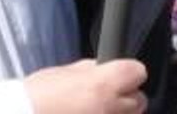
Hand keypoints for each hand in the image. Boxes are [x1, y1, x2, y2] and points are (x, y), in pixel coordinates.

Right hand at [25, 59, 147, 113]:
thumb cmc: (37, 97)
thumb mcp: (65, 72)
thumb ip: (90, 69)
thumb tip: (103, 67)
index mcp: (103, 85)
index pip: (138, 71)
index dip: (128, 72)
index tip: (121, 75)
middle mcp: (111, 109)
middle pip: (139, 100)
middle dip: (126, 97)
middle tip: (104, 97)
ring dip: (117, 113)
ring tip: (94, 111)